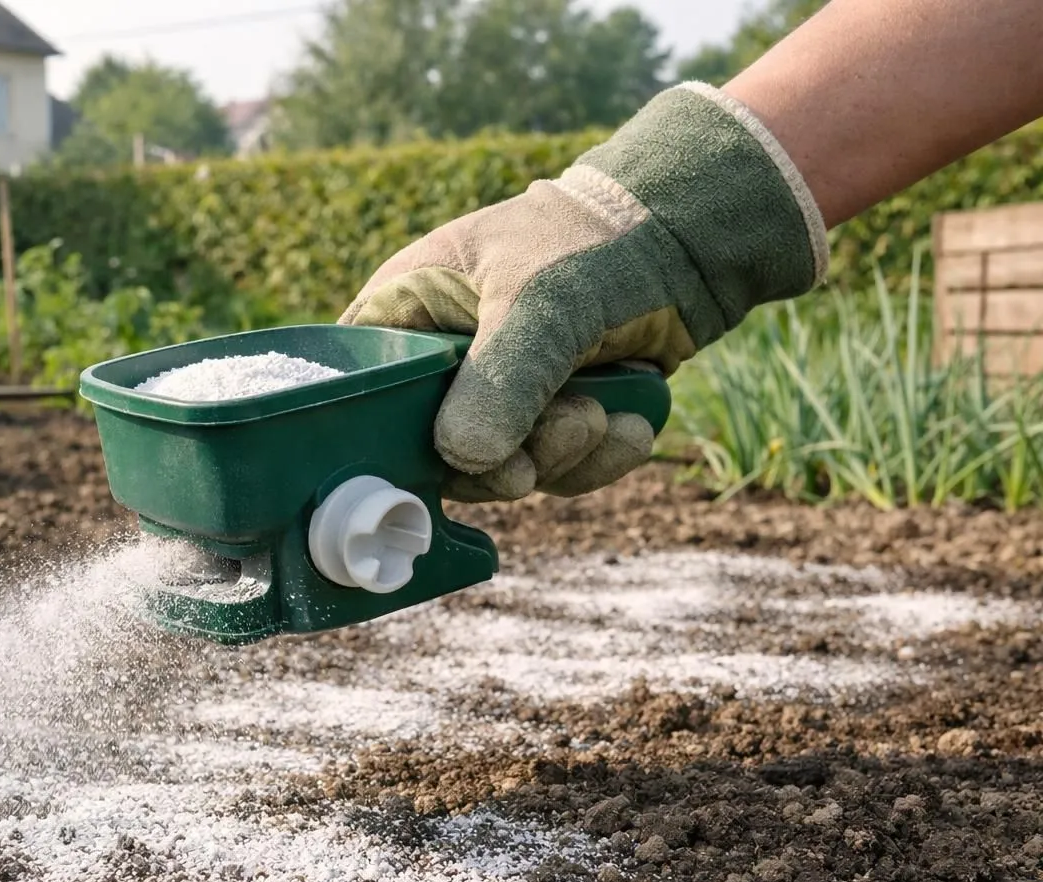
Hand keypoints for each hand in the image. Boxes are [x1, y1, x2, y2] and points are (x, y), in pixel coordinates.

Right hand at [341, 82, 827, 501]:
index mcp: (405, 311)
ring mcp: (491, 392)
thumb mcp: (541, 303)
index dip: (392, 435)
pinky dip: (592, 460)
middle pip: (432, 449)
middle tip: (564, 430)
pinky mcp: (542, 418)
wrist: (689, 241)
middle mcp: (438, 360)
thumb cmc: (594, 244)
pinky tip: (631, 430)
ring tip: (605, 417)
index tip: (452, 458)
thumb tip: (463, 459)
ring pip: (497, 468)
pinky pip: (550, 468)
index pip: (364, 389)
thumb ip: (499, 378)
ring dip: (557, 457)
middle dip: (502, 456)